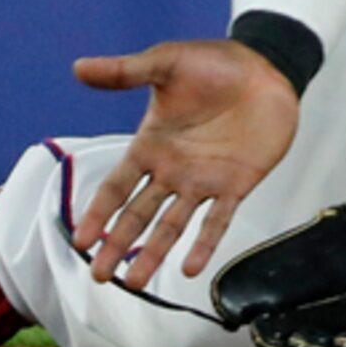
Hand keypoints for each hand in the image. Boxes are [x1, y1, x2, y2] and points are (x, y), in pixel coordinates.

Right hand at [70, 39, 300, 289]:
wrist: (265, 67)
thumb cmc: (213, 63)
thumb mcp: (165, 63)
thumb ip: (125, 72)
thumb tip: (80, 68)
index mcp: (150, 144)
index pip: (116, 185)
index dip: (98, 212)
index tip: (80, 240)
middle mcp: (172, 170)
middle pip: (138, 215)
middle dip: (117, 245)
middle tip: (100, 275)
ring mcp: (203, 181)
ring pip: (172, 226)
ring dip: (153, 254)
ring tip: (135, 283)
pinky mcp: (235, 185)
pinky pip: (218, 221)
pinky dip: (204, 244)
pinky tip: (191, 268)